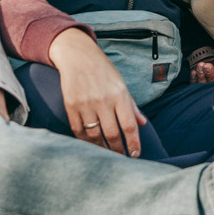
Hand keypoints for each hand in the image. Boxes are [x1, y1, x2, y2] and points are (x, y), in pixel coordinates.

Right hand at [49, 27, 147, 156]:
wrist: (77, 55)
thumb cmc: (102, 70)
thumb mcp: (121, 84)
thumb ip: (131, 105)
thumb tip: (142, 124)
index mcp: (119, 94)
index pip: (129, 125)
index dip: (133, 143)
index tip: (135, 155)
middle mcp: (103, 100)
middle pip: (112, 134)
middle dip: (118, 150)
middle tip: (121, 159)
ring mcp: (85, 103)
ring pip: (94, 136)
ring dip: (102, 149)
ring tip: (107, 155)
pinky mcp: (71, 105)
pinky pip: (78, 130)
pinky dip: (85, 141)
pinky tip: (91, 146)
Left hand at [188, 49, 213, 83]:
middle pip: (212, 85)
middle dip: (210, 75)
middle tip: (208, 66)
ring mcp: (207, 90)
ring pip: (202, 84)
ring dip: (201, 74)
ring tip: (201, 65)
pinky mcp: (199, 86)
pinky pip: (195, 84)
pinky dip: (194, 78)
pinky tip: (194, 71)